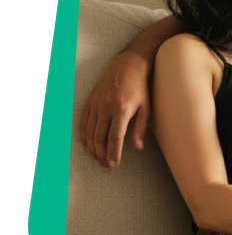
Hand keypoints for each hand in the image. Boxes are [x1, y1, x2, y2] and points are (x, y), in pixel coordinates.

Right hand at [80, 51, 150, 171]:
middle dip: (102, 156)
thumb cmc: (140, 88)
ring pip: (89, 133)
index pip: (114, 138)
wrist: (126, 66)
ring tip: (99, 160)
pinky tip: (90, 146)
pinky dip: (85, 138)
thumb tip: (138, 148)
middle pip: (100, 138)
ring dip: (92, 150)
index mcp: (122, 109)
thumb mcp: (146, 107)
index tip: (113, 165)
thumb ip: (140, 128)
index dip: (113, 153)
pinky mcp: (89, 102)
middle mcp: (106, 107)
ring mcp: (95, 105)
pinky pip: (83, 124)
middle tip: (106, 168)